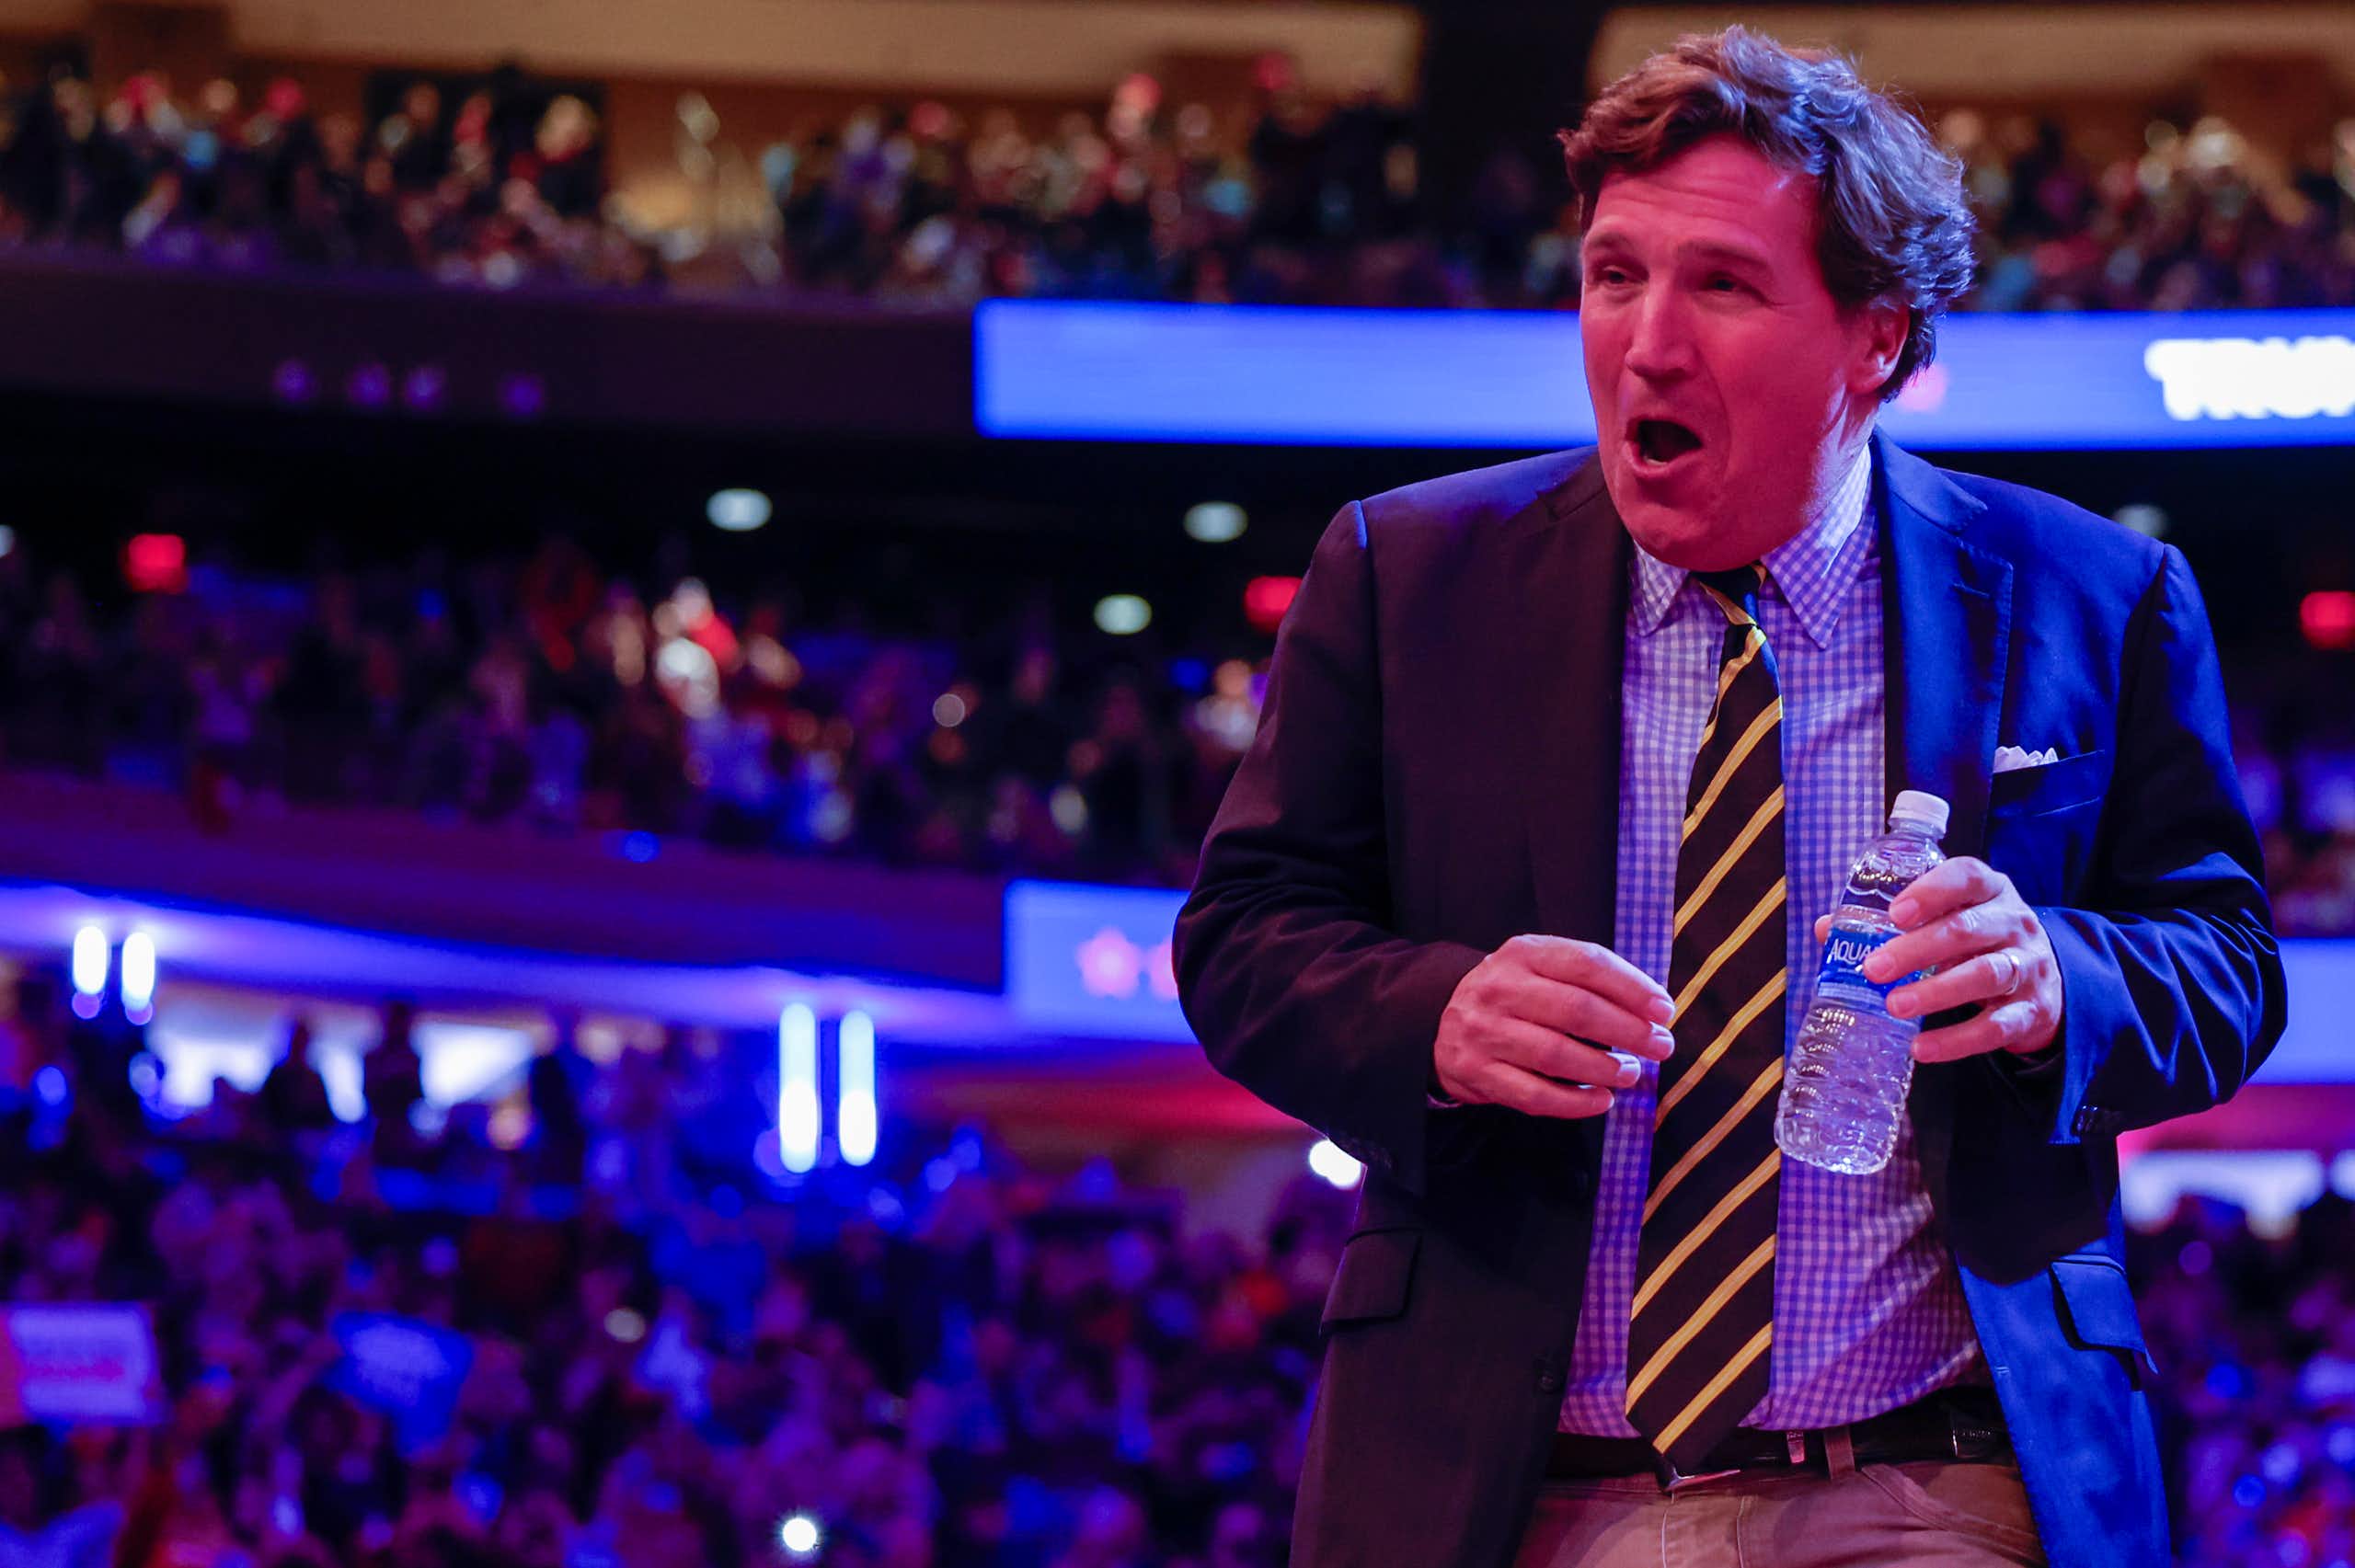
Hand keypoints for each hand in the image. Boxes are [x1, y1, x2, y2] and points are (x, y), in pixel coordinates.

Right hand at [1433, 935, 1676, 1117]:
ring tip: (1631, 1074)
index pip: (1586, 963)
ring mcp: (1483, 1031)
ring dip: (1604, 1068)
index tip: (1665, 1012)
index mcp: (1522, 953)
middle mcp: (1498, 987)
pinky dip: (1575, 1102)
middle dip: (1628, 1031)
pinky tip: (1601, 1100)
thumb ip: (1589, 980)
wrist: (1443, 1020)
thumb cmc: (1516, 996)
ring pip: (1555, 1054)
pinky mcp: (1475, 1071)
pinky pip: (1533, 1094)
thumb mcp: (1542, 969)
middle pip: (1575, 1009)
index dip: (1632, 988)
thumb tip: (1654, 1011)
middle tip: (1660, 1047)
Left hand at [1810, 857, 2061, 1063]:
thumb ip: (1894, 922)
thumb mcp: (1946, 921)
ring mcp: (2028, 966)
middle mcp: (2014, 923)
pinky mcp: (2032, 1011)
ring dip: (1937, 992)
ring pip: (1986, 975)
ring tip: (1894, 1006)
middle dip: (1917, 949)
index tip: (1894, 913)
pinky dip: (1957, 1040)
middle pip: (1967, 930)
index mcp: (1989, 892)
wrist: (2044, 981)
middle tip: (1873, 969)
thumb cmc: (1976, 941)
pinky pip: (1996, 1027)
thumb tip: (1827, 929)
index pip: (1967, 877)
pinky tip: (1921, 1047)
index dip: (1932, 892)